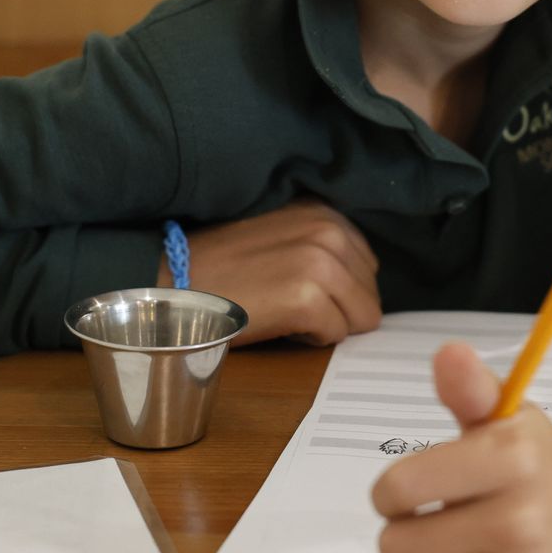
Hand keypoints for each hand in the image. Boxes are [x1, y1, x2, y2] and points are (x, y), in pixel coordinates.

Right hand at [159, 200, 380, 345]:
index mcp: (325, 212)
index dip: (339, 290)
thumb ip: (324, 247)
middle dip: (338, 308)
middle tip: (288, 301)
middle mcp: (329, 230)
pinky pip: (336, 335)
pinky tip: (278, 322)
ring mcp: (320, 262)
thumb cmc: (227, 267)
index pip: (368, 267)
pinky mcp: (308, 296)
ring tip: (284, 310)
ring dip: (327, 324)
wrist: (181, 284)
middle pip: (370, 294)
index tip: (298, 288)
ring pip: (362, 317)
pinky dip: (310, 339)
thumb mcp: (283, 237)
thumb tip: (362, 284)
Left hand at [370, 342, 551, 552]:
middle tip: (436, 523)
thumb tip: (448, 353)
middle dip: (405, 534)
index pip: (397, 489)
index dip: (390, 492)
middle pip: (396, 547)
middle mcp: (522, 522)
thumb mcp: (510, 415)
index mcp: (510, 460)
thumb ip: (470, 389)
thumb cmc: (544, 462)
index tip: (409, 491)